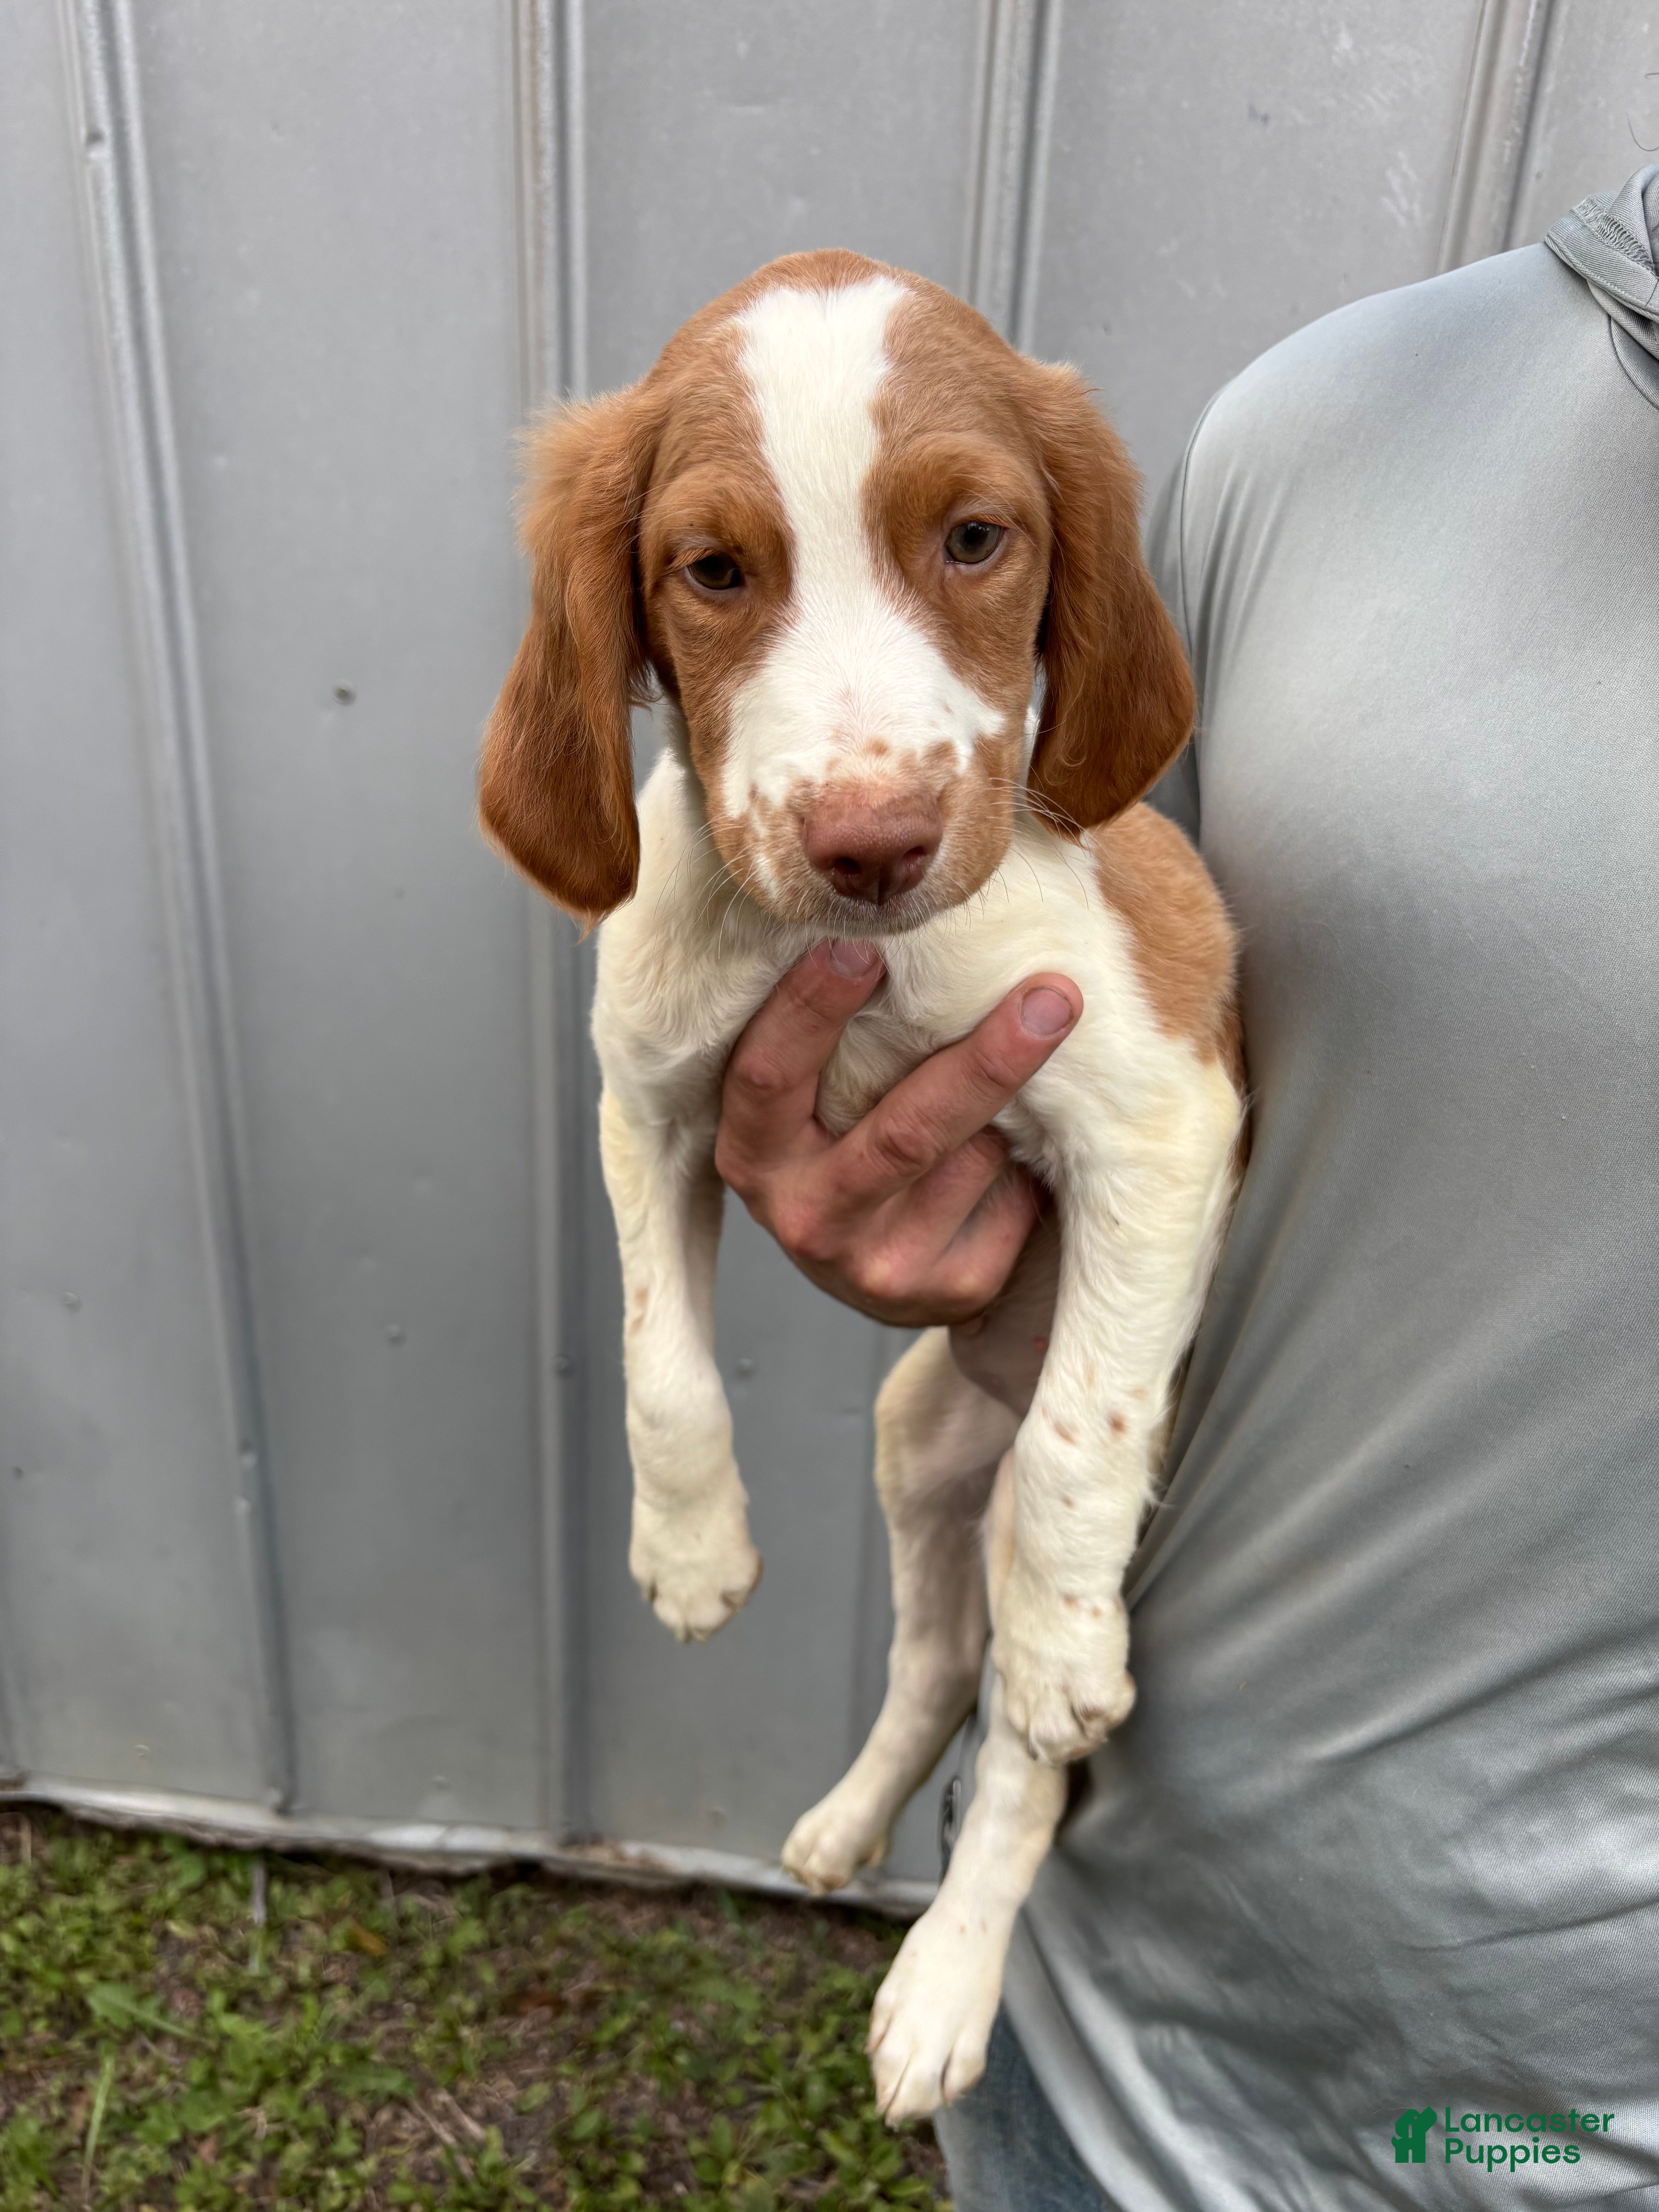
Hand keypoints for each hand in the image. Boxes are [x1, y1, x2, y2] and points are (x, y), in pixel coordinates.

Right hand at [714, 940, 1080, 1326]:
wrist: (883, 1265)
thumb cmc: (848, 1141)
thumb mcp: (814, 1099)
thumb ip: (835, 1042)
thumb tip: (899, 930)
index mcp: (753, 1155)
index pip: (767, 1076)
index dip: (812, 1009)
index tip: (866, 942)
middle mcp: (805, 1217)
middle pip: (903, 1134)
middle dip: (986, 1060)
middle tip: (1051, 996)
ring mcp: (877, 1266)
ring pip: (972, 1158)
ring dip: (1009, 1111)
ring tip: (1022, 1072)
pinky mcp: (947, 1291)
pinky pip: (1012, 1200)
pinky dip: (1028, 1160)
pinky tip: (1024, 1149)